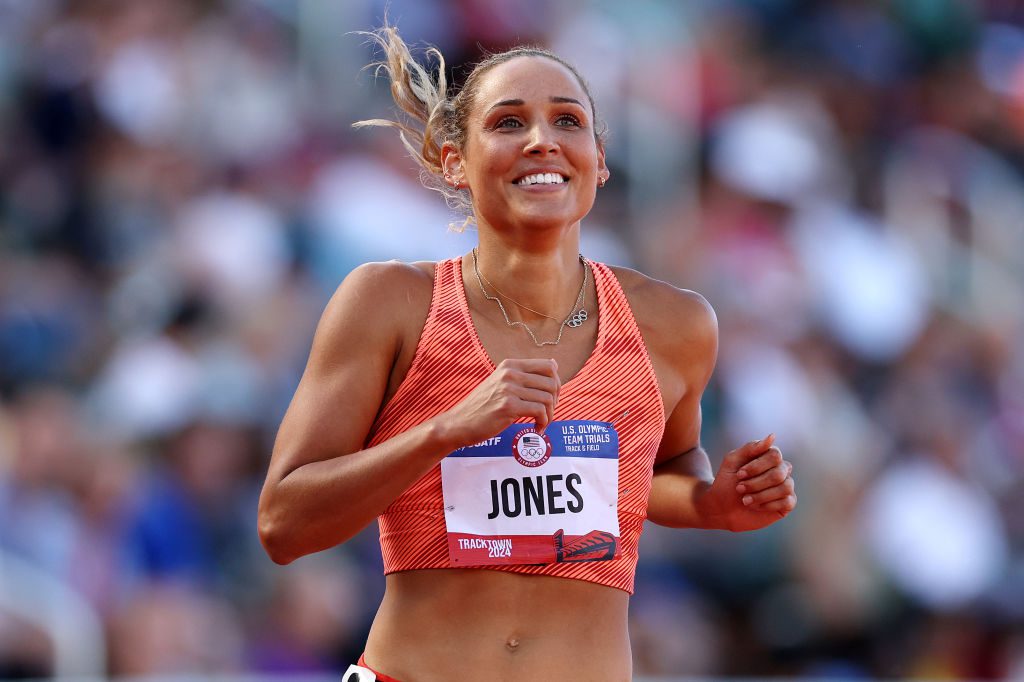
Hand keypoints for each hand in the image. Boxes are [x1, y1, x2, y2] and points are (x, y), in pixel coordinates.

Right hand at [439, 358, 560, 446]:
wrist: (459, 423)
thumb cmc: (482, 406)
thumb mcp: (502, 383)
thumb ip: (525, 374)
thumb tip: (554, 364)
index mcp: (510, 365)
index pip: (549, 366)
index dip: (556, 383)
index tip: (550, 398)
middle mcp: (510, 373)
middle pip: (552, 383)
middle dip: (555, 402)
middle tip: (547, 414)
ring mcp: (509, 389)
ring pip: (548, 399)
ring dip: (549, 415)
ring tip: (540, 423)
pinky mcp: (508, 406)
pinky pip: (540, 411)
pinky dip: (543, 422)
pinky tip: (536, 428)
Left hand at [696, 434, 795, 531]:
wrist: (721, 509)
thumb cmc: (726, 483)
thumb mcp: (732, 462)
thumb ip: (750, 447)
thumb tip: (772, 436)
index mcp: (768, 456)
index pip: (775, 455)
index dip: (757, 466)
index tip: (739, 475)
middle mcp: (781, 469)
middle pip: (779, 473)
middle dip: (756, 483)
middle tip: (739, 489)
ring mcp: (786, 486)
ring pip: (785, 487)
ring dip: (761, 495)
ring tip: (745, 500)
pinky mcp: (787, 503)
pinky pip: (787, 501)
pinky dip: (768, 505)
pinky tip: (755, 506)